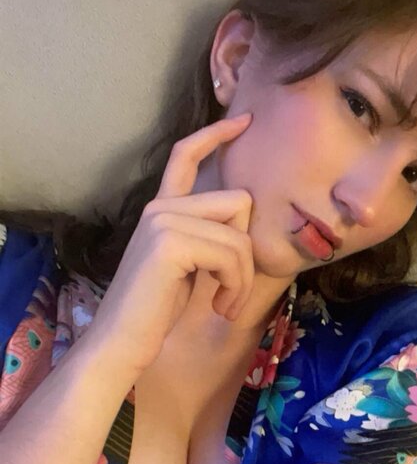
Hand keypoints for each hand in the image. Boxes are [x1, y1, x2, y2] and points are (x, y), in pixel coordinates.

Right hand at [85, 114, 254, 376]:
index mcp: (162, 208)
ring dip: (243, 279)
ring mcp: (162, 221)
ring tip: (225, 305)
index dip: (216, 134)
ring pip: (240, 236)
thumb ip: (209, 236)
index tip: (244, 121)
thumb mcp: (189, 265)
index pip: (186, 155)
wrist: (122, 342)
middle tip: (232, 292)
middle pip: (239, 202)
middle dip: (248, 253)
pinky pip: (232, 255)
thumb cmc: (156, 312)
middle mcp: (160, 207)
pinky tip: (218, 307)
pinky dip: (235, 287)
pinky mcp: (170, 243)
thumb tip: (247, 221)